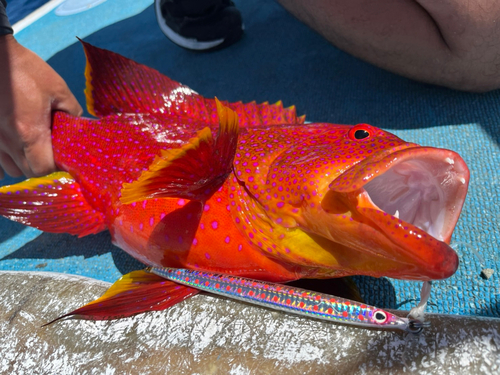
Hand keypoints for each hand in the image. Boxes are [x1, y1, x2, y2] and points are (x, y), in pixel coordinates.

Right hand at [0, 35, 81, 178]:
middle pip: (27, 171)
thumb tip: (80, 128)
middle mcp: (6, 140)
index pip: (43, 168)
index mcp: (28, 131)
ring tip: (33, 145)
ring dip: (24, 162)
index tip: (63, 153)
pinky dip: (5, 160)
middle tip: (51, 147)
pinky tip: (14, 148)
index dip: (56, 165)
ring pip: (10, 168)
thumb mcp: (58, 89)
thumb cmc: (25, 70)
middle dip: (42, 164)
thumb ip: (72, 112)